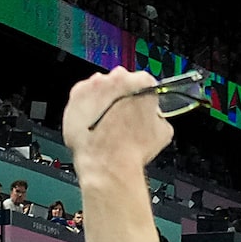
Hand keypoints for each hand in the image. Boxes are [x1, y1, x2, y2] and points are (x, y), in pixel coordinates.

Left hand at [63, 70, 174, 184]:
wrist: (108, 163)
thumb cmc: (132, 148)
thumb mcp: (163, 132)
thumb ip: (158, 115)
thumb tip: (153, 116)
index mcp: (142, 82)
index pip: (146, 82)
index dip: (145, 97)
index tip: (142, 107)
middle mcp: (116, 78)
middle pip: (121, 81)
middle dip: (123, 96)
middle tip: (125, 117)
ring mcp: (94, 85)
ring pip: (101, 88)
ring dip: (104, 101)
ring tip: (108, 124)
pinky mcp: (76, 95)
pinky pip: (84, 97)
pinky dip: (88, 108)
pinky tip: (95, 124)